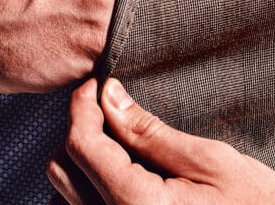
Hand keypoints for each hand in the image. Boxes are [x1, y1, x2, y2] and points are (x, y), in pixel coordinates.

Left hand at [47, 78, 274, 204]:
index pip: (81, 143)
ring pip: (65, 195)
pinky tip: (121, 173)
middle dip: (79, 128)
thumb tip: (108, 94)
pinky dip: (90, 190)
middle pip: (63, 168)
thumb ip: (149, 131)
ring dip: (81, 160)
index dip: (81, 103)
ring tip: (116, 137)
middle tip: (107, 104)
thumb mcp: (211, 162)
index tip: (96, 82)